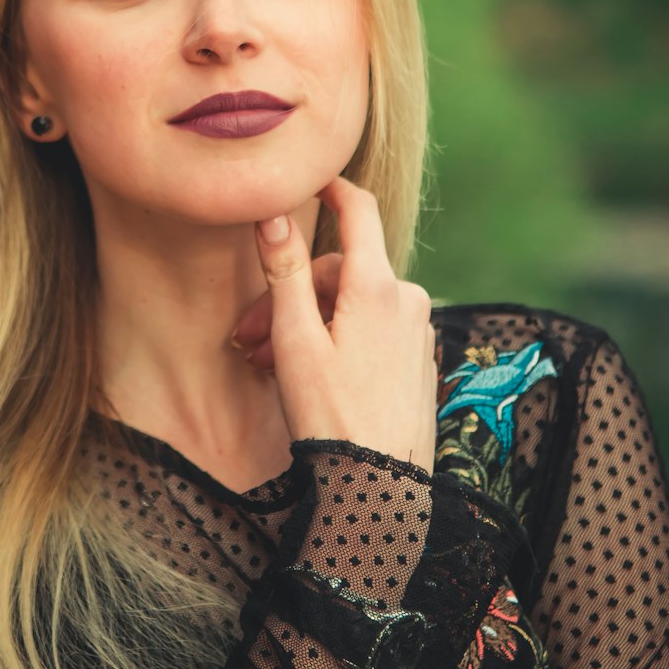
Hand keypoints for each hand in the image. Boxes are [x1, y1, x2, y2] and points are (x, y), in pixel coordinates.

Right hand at [234, 176, 436, 471]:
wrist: (380, 490)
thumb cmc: (330, 416)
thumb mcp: (296, 341)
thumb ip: (285, 272)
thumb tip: (276, 213)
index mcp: (377, 287)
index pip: (358, 211)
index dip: (332, 188)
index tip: (308, 178)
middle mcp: (407, 301)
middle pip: (341, 271)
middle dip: (292, 294)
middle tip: (248, 336)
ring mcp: (418, 333)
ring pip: (353, 306)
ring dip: (309, 324)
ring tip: (269, 365)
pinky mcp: (419, 362)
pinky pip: (374, 333)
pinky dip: (338, 342)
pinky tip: (309, 377)